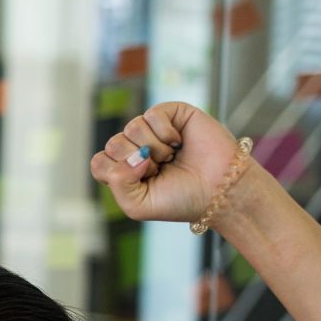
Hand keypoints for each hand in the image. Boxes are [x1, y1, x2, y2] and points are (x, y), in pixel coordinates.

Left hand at [92, 100, 245, 225]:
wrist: (220, 192)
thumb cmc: (182, 200)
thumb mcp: (137, 205)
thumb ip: (118, 184)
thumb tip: (132, 154)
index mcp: (124, 169)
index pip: (100, 162)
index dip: (118, 175)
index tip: (144, 183)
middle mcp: (136, 147)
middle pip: (113, 145)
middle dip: (137, 164)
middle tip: (162, 171)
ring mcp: (153, 130)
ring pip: (131, 128)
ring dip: (154, 149)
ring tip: (172, 158)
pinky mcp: (173, 114)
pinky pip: (152, 114)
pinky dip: (165, 132)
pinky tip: (178, 142)